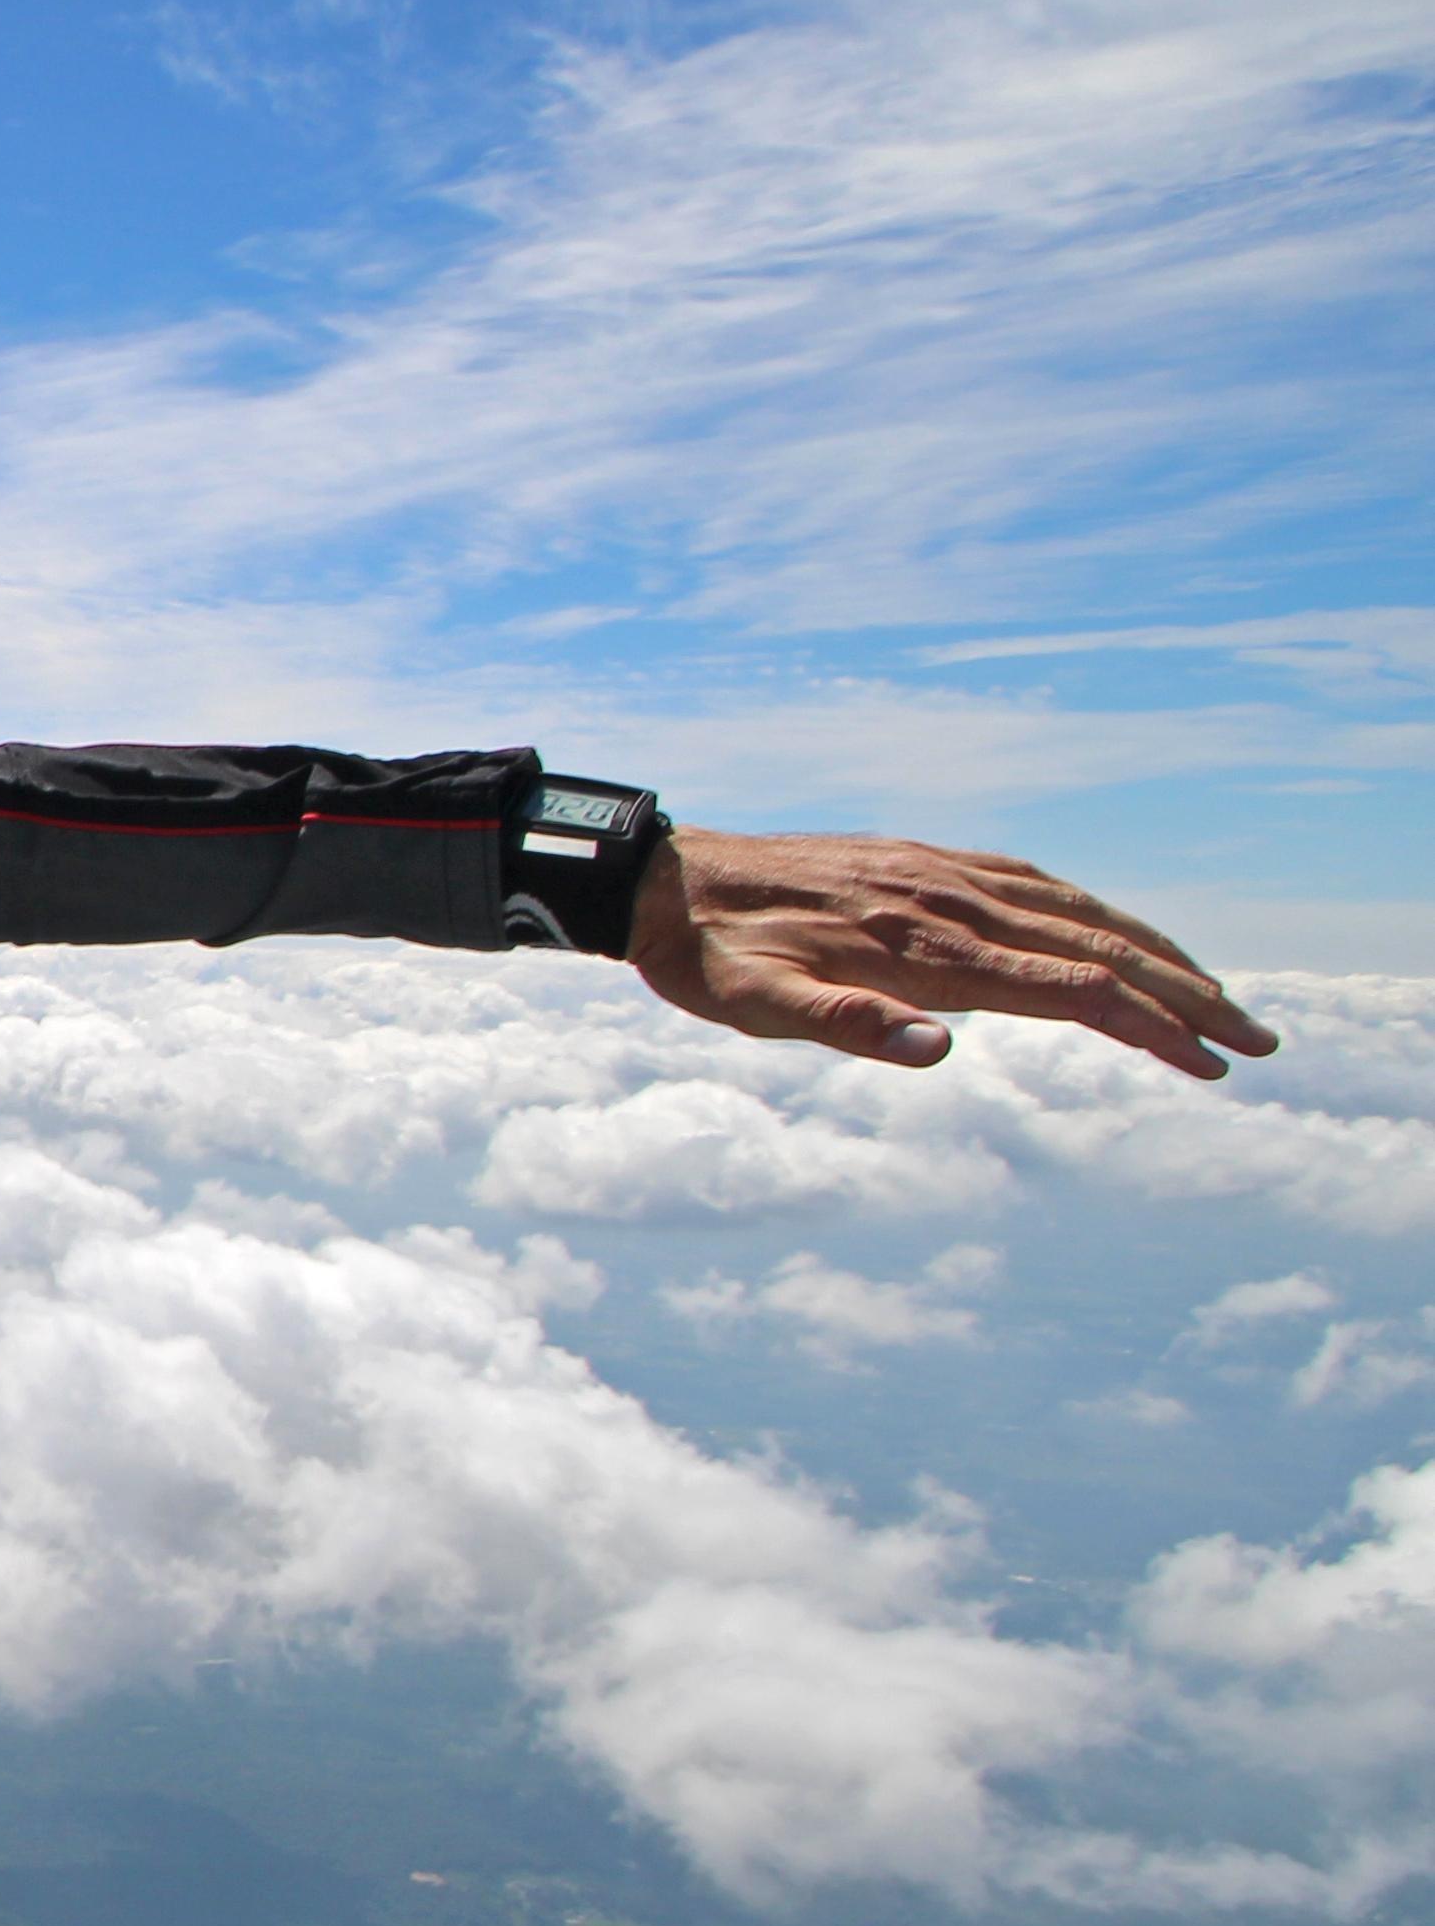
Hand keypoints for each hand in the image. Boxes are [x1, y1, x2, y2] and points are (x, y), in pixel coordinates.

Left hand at [632, 827, 1273, 1081]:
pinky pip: (1036, 884)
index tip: (1212, 1065)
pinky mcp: (928, 860)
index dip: (1152, 1029)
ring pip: (1080, 912)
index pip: (1073, 991)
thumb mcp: (757, 1008)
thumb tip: (942, 1050)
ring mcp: (945, 875)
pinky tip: (1115, 932)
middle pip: (1101, 950)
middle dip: (1189, 997)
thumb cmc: (711, 958)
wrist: (667, 880)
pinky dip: (1096, 913)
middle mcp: (951, 904)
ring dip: (1157, 953)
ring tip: (1214, 994)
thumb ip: (845, 1026)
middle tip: (1258, 1041)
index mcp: (927, 951)